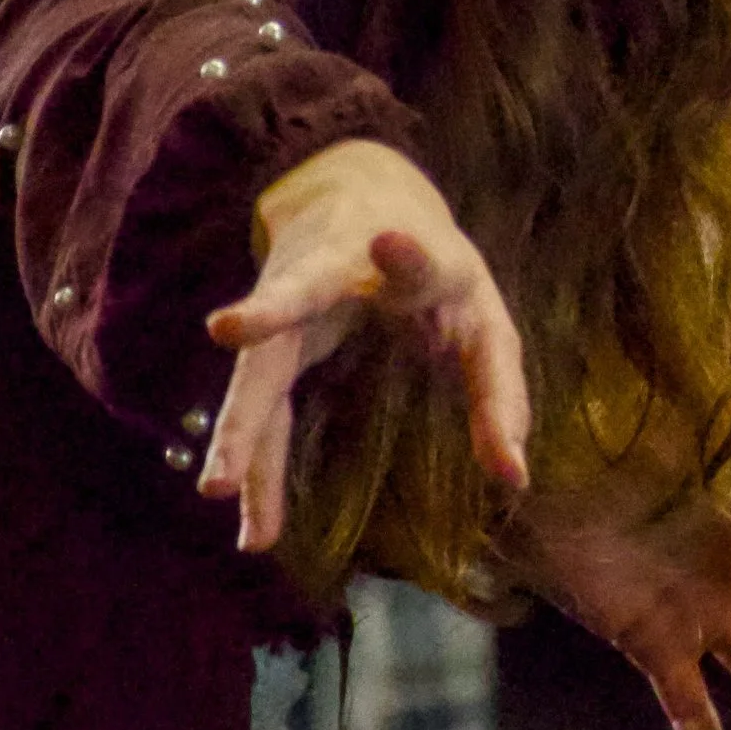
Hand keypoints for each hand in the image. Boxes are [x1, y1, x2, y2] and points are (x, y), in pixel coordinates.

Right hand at [201, 138, 531, 556]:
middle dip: (270, 310)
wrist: (355, 197)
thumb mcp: (483, 322)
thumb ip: (500, 397)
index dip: (403, 254)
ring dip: (240, 423)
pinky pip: (260, 411)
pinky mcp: (266, 344)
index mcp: (410, 259)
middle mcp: (336, 268)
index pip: (411, 259)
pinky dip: (255, 467)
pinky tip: (254, 532)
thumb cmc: (437, 277)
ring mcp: (286, 302)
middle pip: (298, 292)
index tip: (388, 240)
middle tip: (228, 328)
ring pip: (260, 362)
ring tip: (215, 485)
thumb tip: (514, 480)